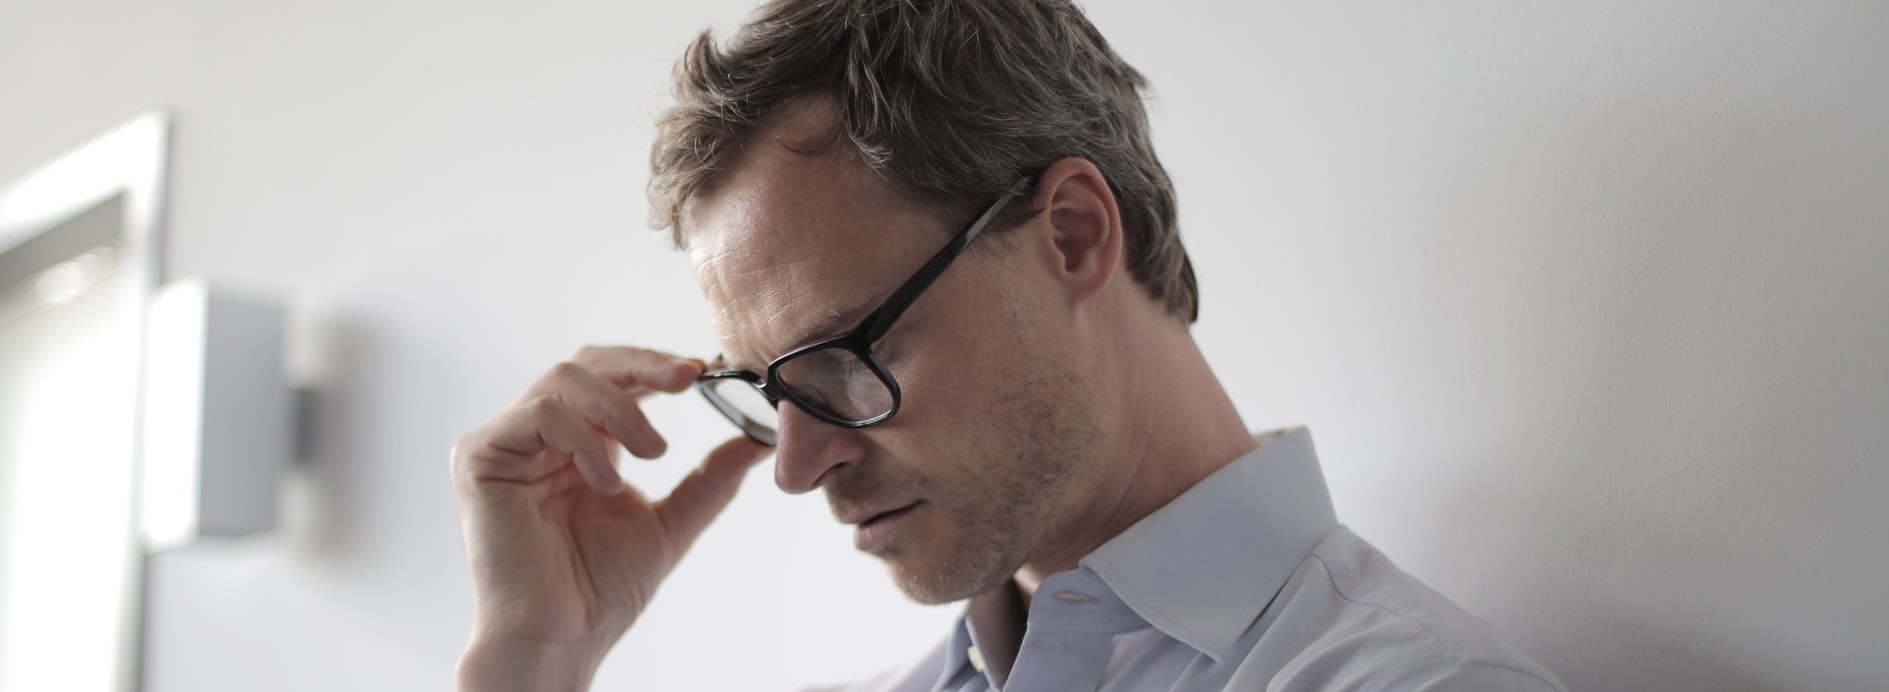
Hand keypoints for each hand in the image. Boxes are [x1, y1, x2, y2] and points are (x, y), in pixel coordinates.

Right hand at [450, 346, 771, 690]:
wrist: (561, 637)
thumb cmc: (599, 591)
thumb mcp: (671, 522)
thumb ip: (710, 479)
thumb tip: (759, 440)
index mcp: (579, 444)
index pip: (613, 378)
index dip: (655, 365)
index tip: (703, 370)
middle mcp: (539, 436)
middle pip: (586, 363)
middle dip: (643, 364)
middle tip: (689, 377)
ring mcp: (507, 443)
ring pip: (563, 379)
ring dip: (620, 408)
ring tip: (652, 454)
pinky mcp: (479, 457)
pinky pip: (538, 414)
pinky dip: (583, 439)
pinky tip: (606, 482)